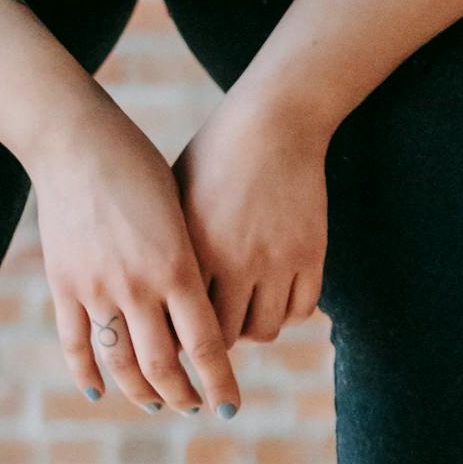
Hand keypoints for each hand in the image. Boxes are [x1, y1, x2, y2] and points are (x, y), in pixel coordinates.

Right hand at [29, 92, 239, 415]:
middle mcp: (139, 287)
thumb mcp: (181, 214)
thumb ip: (190, 265)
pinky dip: (87, 374)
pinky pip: (76, 345)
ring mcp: (97, 290)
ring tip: (157, 404)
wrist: (77, 141)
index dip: (220, 383)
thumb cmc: (139, 169)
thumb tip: (205, 311)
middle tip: (196, 406)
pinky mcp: (64, 286)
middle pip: (165, 365)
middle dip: (185, 395)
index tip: (230, 406)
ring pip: (121, 364)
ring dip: (143, 393)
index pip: (206, 345)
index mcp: (177, 267)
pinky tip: (99, 392)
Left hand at [175, 83, 330, 347]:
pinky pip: (301, 310)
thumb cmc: (213, 157)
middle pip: (225, 338)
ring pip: (265, 331)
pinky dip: (288, 314)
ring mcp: (277, 259)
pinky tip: (275, 300)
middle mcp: (235, 260)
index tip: (179, 337)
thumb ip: (166, 250)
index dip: (180, 338)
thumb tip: (152, 301)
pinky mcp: (310, 253)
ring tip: (245, 315)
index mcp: (192, 249)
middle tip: (213, 333)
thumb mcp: (174, 199)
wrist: (273, 120)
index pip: (182, 324)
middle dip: (217, 343)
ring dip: (253, 331)